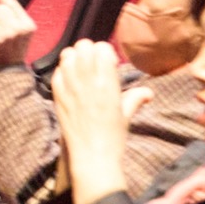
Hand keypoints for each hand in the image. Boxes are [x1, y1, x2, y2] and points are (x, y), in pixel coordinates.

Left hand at [50, 40, 133, 203]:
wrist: (92, 157)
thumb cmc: (113, 137)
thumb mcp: (126, 115)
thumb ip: (136, 99)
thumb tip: (148, 93)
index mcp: (108, 83)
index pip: (102, 48)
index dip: (105, 52)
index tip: (108, 62)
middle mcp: (88, 82)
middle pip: (83, 46)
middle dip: (89, 51)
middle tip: (93, 63)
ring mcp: (70, 88)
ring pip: (66, 55)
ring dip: (74, 58)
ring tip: (80, 70)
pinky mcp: (58, 97)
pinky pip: (56, 73)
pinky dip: (62, 73)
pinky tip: (70, 82)